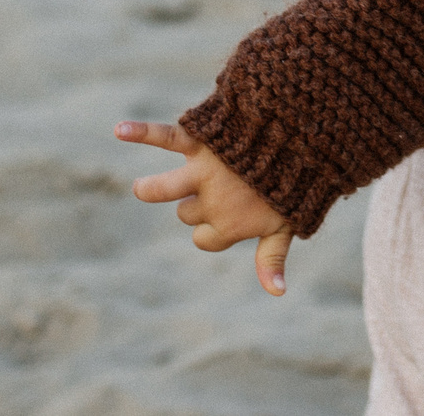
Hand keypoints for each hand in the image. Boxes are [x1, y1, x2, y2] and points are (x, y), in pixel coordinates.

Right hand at [116, 121, 295, 294]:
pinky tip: (120, 129)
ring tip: (143, 189)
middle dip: (197, 204)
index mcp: (230, 226)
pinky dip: (141, 131)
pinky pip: (165, 137)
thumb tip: (277, 294)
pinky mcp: (199, 141)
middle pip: (186, 213)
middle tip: (223, 186)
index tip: (232, 214)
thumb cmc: (295, 185)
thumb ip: (272, 258)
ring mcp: (202, 172)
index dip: (214, 231)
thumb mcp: (286, 225)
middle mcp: (211, 201)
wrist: (302, 137)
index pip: (203, 240)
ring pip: (162, 189)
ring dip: (151, 189)